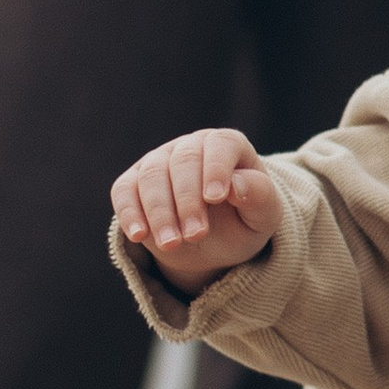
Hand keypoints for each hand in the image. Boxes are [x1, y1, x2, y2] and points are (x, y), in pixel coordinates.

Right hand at [111, 129, 281, 287]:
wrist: (213, 243)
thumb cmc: (243, 221)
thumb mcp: (263, 215)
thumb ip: (259, 196)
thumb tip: (236, 185)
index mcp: (227, 146)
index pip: (220, 144)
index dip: (216, 168)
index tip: (215, 198)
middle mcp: (190, 147)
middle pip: (183, 161)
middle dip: (188, 200)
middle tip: (196, 235)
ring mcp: (158, 161)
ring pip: (152, 176)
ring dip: (160, 212)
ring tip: (172, 244)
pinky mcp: (133, 183)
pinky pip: (124, 191)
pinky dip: (129, 213)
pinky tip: (139, 235)